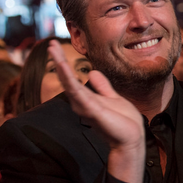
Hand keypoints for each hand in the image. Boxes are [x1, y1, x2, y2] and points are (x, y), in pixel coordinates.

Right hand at [48, 40, 144, 182]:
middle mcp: (82, 102)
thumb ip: (102, 87)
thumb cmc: (123, 122)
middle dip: (59, 60)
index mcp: (87, 98)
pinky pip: (78, 92)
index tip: (57, 47)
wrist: (131, 138)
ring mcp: (85, 106)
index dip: (64, 63)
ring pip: (69, 83)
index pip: (71, 78)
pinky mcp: (92, 110)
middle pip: (66, 79)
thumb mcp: (112, 98)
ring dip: (61, 66)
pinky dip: (69, 80)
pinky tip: (63, 68)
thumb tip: (92, 72)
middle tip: (51, 43)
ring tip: (53, 50)